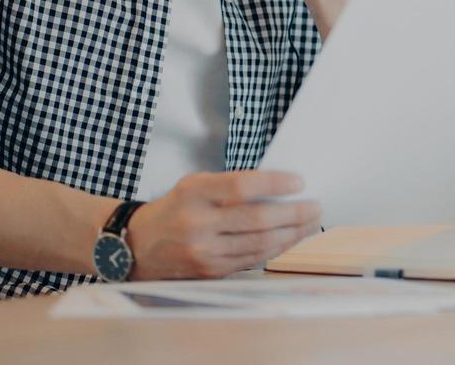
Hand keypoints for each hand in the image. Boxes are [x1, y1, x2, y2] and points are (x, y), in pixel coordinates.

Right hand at [126, 170, 320, 279]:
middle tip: (316, 206)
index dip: (275, 183)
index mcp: (194, 193)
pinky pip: (252, 259)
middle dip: (294, 213)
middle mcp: (198, 223)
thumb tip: (280, 187)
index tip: (299, 182)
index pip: (242, 186)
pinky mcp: (209, 272)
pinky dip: (276, 249)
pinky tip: (291, 239)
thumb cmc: (176, 207)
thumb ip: (231, 184)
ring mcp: (203, 252)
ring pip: (259, 243)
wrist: (137, 246)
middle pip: (257, 219)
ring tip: (311, 222)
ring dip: (292, 233)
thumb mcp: (195, 184)